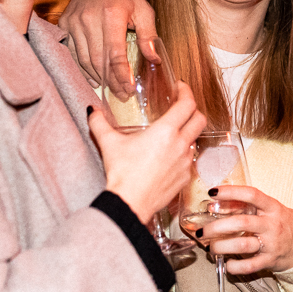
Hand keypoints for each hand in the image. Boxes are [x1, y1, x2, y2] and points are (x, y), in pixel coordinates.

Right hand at [59, 0, 158, 93]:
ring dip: (98, 77)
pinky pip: (73, 53)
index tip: (129, 88)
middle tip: (123, 94)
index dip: (121, 74)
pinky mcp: (65, 24)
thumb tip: (154, 59)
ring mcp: (74, 21)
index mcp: (111, 13)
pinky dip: (83, 68)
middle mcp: (89, 18)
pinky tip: (95, 78)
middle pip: (99, 60)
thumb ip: (148, 34)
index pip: (115, 52)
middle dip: (112, 81)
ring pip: (85, 59)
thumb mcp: (144, 9)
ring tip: (111, 88)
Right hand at [88, 82, 205, 222]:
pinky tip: (168, 158)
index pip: (188, 104)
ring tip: (172, 134)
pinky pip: (189, 161)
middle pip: (200, 120)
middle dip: (193, 110)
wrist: (130, 203)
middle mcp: (180, 144)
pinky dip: (182, 155)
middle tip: (182, 107)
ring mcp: (185, 162)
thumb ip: (99, 123)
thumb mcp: (108, 143)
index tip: (180, 88)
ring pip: (195, 141)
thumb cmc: (122, 173)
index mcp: (165, 131)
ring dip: (187, 134)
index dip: (187, 92)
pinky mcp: (185, 178)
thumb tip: (92, 111)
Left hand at [199, 185, 292, 275]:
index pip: (251, 195)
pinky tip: (226, 264)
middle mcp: (272, 224)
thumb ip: (246, 206)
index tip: (213, 191)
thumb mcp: (269, 209)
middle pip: (242, 222)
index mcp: (272, 207)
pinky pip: (250, 266)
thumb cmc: (282, 223)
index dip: (231, 192)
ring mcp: (272, 243)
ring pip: (243, 245)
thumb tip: (215, 204)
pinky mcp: (270, 261)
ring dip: (222, 247)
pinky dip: (235, 267)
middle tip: (203, 231)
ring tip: (211, 247)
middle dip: (218, 227)